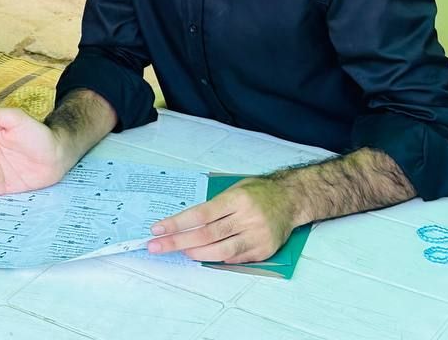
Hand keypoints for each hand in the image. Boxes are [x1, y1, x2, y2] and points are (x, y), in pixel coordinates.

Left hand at [147, 176, 295, 263]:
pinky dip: (216, 257)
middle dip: (177, 241)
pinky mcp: (263, 251)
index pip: (200, 214)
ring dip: (194, 253)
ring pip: (219, 251)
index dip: (177, 223)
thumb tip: (185, 224)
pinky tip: (204, 254)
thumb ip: (214, 206)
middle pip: (206, 235)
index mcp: (236, 199)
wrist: (290, 200)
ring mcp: (256, 236)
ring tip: (179, 250)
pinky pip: (234, 258)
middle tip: (157, 246)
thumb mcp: (234, 189)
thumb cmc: (258, 192)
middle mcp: (246, 218)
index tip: (157, 229)